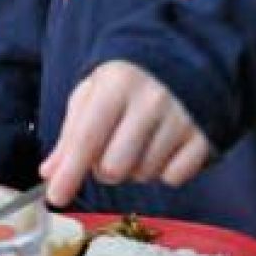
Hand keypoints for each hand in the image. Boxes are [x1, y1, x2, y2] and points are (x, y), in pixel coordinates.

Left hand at [39, 61, 212, 205]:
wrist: (181, 58)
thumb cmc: (126, 82)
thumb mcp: (92, 96)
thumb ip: (69, 136)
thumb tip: (50, 173)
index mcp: (117, 84)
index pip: (87, 138)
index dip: (70, 172)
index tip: (55, 197)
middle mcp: (152, 100)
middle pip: (114, 168)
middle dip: (103, 169)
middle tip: (109, 149)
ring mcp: (183, 118)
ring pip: (143, 176)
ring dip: (134, 169)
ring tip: (138, 141)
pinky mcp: (206, 136)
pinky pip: (174, 178)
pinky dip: (163, 171)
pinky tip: (163, 146)